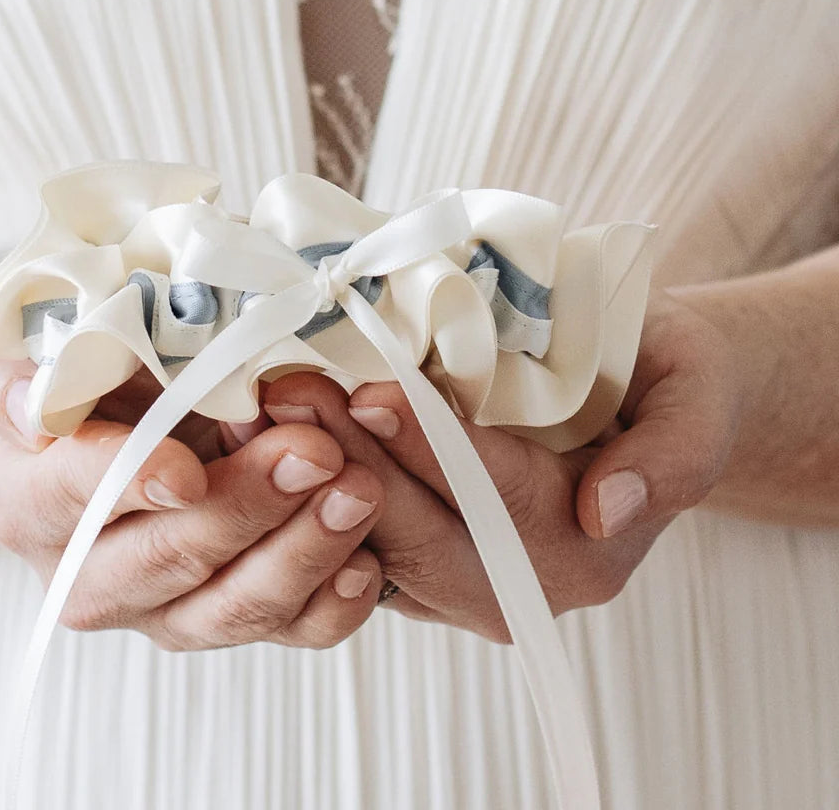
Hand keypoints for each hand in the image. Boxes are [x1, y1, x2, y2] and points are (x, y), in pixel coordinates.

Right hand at [0, 359, 384, 649]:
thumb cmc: (89, 383)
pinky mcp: (231, 613)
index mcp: (33, 502)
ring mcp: (167, 608)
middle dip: (246, 508)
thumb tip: (33, 406)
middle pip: (168, 560)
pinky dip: (331, 606)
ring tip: (356, 494)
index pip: (75, 495)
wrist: (116, 429)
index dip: (132, 483)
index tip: (186, 472)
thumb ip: (34, 377)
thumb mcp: (50, 359)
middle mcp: (94, 576)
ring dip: (301, 554)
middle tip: (312, 453)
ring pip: (231, 608)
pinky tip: (365, 564)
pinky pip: (286, 631)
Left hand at [255, 290, 739, 641]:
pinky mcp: (418, 562)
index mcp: (587, 547)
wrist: (630, 394)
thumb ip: (673, 456)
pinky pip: (357, 539)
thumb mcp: (695, 395)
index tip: (372, 390)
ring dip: (316, 477)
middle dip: (352, 461)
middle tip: (292, 392)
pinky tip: (273, 436)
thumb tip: (605, 509)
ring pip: (376, 543)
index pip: (499, 499)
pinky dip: (313, 490)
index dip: (433, 447)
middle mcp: (521, 584)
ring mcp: (461, 580)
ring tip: (267, 409)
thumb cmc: (657, 378)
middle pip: (421, 534)